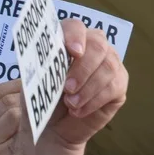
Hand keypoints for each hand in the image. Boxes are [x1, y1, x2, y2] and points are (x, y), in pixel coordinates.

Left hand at [43, 20, 127, 149]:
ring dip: (88, 88)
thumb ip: (42, 67)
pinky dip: (94, 101)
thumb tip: (51, 60)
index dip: (75, 36)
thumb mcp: (35, 81)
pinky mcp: (118, 85)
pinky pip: (114, 87)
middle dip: (83, 68)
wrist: (51, 128)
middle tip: (67, 88)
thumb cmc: (42, 99)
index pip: (75, 26)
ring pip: (108, 67)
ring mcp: (109, 64)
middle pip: (98, 45)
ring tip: (71, 104)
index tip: (73, 51)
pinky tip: (79, 111)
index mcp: (69, 39)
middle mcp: (93, 47)